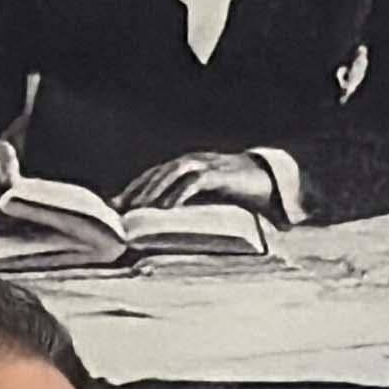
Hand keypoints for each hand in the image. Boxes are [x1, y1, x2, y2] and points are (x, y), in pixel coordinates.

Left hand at [114, 151, 278, 214]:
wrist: (273, 182)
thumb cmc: (241, 193)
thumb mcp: (211, 199)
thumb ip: (192, 205)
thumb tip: (170, 225)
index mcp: (188, 168)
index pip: (154, 176)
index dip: (133, 189)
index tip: (115, 206)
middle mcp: (193, 162)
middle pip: (157, 173)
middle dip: (137, 191)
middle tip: (121, 210)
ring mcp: (206, 165)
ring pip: (171, 174)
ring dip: (153, 191)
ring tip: (139, 209)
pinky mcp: (220, 174)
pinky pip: (194, 182)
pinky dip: (179, 194)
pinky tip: (167, 208)